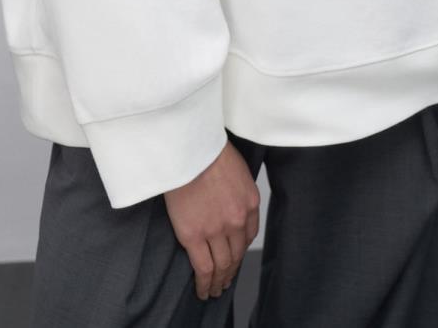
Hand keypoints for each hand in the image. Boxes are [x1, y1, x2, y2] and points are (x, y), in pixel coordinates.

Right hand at [163, 140, 260, 300]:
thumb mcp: (236, 169)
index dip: (241, 251)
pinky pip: (203, 268)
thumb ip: (237, 191)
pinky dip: (205, 283)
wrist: (188, 149)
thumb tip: (228, 201)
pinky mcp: (195, 236)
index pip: (248, 236)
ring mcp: (217, 230)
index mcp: (249, 202)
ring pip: (222, 265)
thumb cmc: (206, 150)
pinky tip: (203, 290)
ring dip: (219, 281)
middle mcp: (237, 220)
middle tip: (226, 280)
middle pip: (236, 254)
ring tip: (214, 290)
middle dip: (232, 270)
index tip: (235, 258)